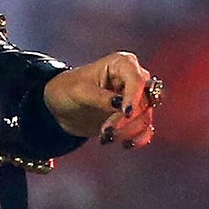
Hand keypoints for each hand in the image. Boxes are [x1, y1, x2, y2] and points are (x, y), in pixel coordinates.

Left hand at [43, 50, 162, 149]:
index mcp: (122, 64)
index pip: (137, 80)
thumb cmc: (67, 90)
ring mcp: (136, 98)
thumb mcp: (79, 92)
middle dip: (129, 119)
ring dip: (128, 131)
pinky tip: (124, 144)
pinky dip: (138, 138)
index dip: (134, 97)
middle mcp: (134, 79)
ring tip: (105, 137)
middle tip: (107, 130)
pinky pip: (146, 128)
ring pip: (146, 116)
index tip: (125, 113)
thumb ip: (101, 98)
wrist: (61, 107)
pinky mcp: (135, 116)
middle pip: (146, 100)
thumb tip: (120, 105)